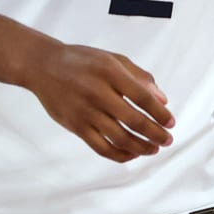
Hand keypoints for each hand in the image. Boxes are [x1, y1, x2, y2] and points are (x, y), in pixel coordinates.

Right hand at [23, 42, 174, 162]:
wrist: (42, 66)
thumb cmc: (82, 61)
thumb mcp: (113, 59)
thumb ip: (139, 77)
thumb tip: (163, 100)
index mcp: (110, 72)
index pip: (142, 97)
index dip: (160, 113)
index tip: (171, 122)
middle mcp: (97, 92)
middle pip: (134, 121)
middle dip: (155, 134)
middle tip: (167, 140)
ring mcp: (85, 112)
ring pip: (119, 138)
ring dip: (141, 147)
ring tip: (153, 149)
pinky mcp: (75, 126)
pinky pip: (101, 147)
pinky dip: (120, 154)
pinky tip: (132, 154)